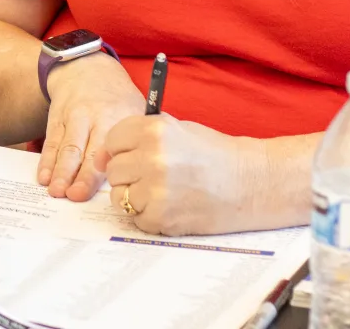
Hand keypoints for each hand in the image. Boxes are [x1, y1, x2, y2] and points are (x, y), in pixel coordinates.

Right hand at [38, 52, 146, 201]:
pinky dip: (46, 161)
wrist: (87, 69)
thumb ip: (140, 140)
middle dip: (78, 175)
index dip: (104, 171)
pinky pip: (51, 142)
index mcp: (118, 118)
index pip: (111, 149)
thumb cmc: (118, 99)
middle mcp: (94, 117)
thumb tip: (143, 178)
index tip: (101, 192)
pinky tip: (43, 176)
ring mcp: (72, 118)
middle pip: (85, 150)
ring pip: (65, 147)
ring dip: (59, 171)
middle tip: (72, 197)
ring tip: (54, 191)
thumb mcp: (136, 111)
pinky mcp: (56, 118)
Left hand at [99, 115, 266, 235]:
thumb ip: (137, 138)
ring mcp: (156, 189)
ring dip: (136, 197)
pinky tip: (172, 206)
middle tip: (155, 176)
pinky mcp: (162, 217)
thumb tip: (97, 158)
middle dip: (129, 175)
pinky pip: (136, 219)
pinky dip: (150, 217)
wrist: (252, 183)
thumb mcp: (175, 130)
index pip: (112, 141)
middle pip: (113, 170)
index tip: (138, 155)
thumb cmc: (213, 155)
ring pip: (119, 196)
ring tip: (164, 191)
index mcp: (153, 130)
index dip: (123, 150)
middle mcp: (152, 157)